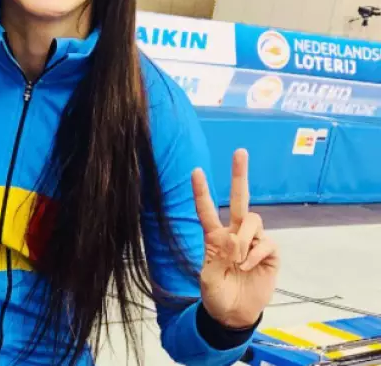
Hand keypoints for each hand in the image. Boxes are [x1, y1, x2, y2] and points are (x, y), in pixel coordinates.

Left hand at [192, 149, 279, 328]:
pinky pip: (266, 242)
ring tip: (238, 262)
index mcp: (214, 237)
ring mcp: (253, 242)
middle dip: (239, 175)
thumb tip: (237, 240)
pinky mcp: (270, 254)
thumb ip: (218, 257)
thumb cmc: (216, 294)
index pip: (206, 209)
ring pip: (253, 220)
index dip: (202, 191)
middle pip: (239, 199)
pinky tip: (249, 266)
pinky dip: (256, 253)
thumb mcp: (208, 277)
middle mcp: (234, 234)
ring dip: (245, 239)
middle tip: (240, 151)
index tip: (195, 170)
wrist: (233, 314)